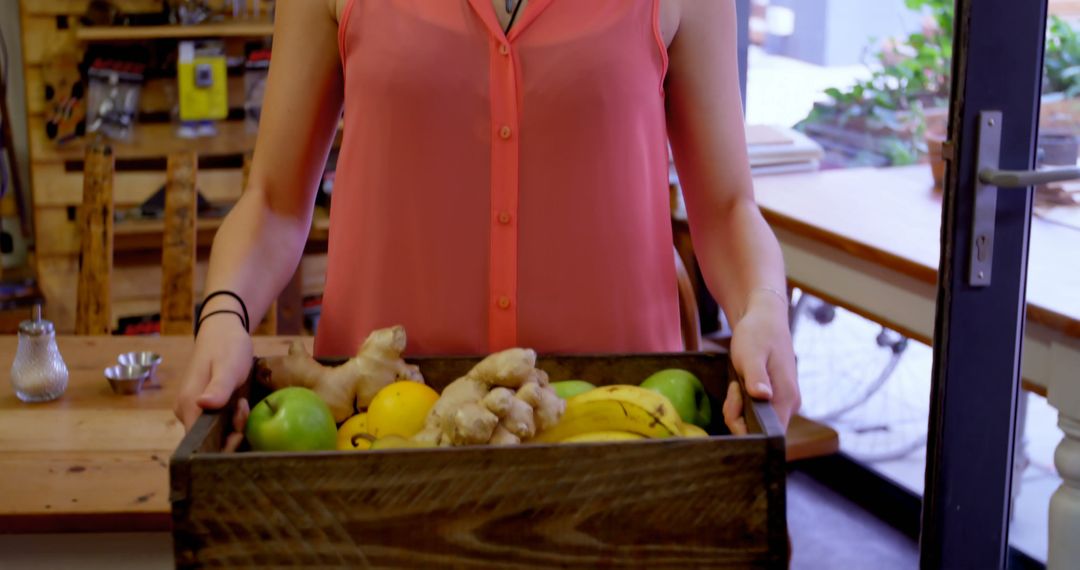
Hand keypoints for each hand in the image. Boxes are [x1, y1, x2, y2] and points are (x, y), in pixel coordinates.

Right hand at [174, 314, 253, 436]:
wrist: (223, 331)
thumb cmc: (226, 347)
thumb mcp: (228, 367)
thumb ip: (219, 388)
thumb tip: (203, 404)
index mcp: (188, 406)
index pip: (200, 443)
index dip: (223, 442)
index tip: (241, 426)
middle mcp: (185, 411)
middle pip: (208, 440)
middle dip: (231, 433)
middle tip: (244, 409)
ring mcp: (192, 409)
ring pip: (214, 432)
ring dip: (233, 425)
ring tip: (243, 403)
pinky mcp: (201, 406)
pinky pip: (216, 423)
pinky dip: (230, 419)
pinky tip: (239, 404)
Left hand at [722, 290, 799, 434]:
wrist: (764, 318)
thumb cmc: (757, 334)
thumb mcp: (750, 354)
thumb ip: (756, 377)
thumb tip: (763, 397)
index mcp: (787, 398)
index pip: (769, 433)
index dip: (745, 428)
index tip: (733, 403)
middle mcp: (790, 405)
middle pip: (761, 429)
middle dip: (738, 417)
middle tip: (733, 389)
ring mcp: (784, 401)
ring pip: (756, 421)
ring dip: (738, 409)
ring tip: (736, 384)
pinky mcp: (776, 397)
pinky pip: (756, 411)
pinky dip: (743, 404)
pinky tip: (739, 386)